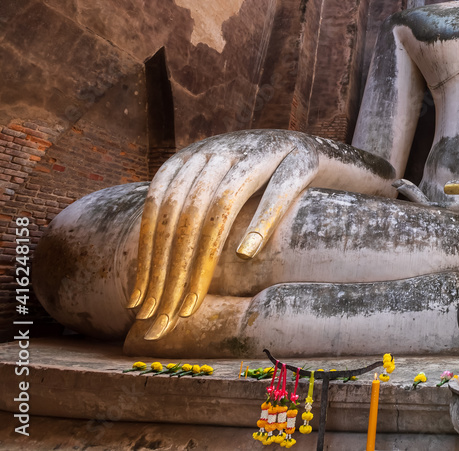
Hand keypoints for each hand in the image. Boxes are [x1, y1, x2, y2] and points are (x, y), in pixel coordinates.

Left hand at [128, 130, 393, 340]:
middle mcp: (222, 149)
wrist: (311, 148)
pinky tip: (245, 255)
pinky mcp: (300, 161)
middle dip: (171, 272)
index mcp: (193, 156)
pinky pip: (277, 194)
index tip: (140, 304)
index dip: (148, 259)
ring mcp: (261, 152)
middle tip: (164, 316)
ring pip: (222, 206)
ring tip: (191, 304)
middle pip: (185, 214)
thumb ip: (181, 219)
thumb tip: (144, 276)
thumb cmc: (257, 182)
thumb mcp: (212, 191)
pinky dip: (260, 222)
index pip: (158, 211)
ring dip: (203, 260)